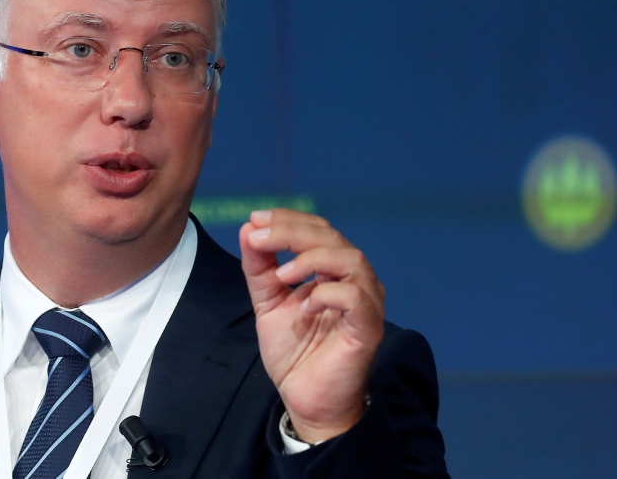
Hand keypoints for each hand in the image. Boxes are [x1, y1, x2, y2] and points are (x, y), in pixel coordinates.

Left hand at [239, 209, 385, 443]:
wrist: (304, 398)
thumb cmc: (294, 351)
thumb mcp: (267, 302)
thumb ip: (258, 267)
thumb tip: (248, 228)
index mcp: (332, 270)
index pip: (317, 229)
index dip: (287, 219)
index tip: (255, 219)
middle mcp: (354, 280)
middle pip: (331, 237)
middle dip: (291, 231)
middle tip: (260, 236)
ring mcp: (365, 302)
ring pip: (350, 259)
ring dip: (311, 258)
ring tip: (282, 274)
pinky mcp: (368, 327)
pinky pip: (356, 298)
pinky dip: (328, 293)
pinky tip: (305, 305)